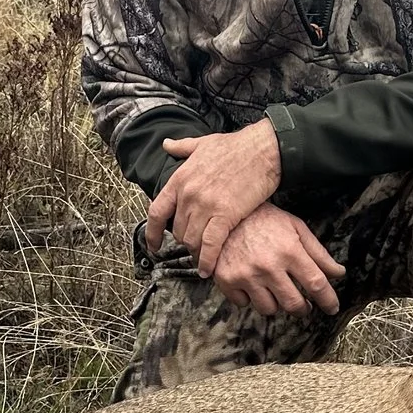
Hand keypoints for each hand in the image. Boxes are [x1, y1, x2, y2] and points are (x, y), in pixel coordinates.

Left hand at [145, 121, 281, 271]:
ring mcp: (206, 205)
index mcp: (180, 179)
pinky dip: (208, 260)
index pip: (156, 212)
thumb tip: (167, 145)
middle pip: (177, 230)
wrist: (261, 150)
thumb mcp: (202, 143)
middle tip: (194, 245)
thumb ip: (181, 148)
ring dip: (196, 251)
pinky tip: (208, 269)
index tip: (153, 244)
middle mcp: (188, 195)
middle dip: (184, 240)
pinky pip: (210, 244)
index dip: (151, 233)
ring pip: (191, 240)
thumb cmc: (235, 146)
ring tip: (203, 257)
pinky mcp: (225, 215)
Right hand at [208, 204, 345, 315]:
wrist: (226, 212)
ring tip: (274, 289)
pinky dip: (249, 298)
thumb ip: (318, 253)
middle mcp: (268, 266)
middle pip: (294, 304)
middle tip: (303, 304)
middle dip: (303, 309)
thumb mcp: (296, 228)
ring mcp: (246, 275)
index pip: (316, 284)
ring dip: (275, 303)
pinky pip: (244, 304)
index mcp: (289, 251)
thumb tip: (339, 273)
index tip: (332, 307)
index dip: (328, 300)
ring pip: (269, 309)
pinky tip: (251, 283)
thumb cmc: (265, 220)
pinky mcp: (227, 280)